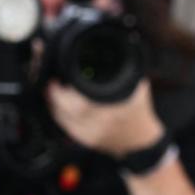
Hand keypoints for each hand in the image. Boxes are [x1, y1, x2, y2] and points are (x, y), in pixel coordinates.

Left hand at [46, 79, 164, 156]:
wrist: (142, 142)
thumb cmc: (140, 112)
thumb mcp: (138, 88)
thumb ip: (125, 72)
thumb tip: (115, 52)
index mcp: (112, 112)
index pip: (78, 105)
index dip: (61, 93)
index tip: (56, 80)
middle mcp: (100, 126)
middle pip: (65, 112)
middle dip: (54, 96)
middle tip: (51, 83)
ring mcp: (91, 136)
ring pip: (62, 120)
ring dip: (54, 105)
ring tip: (52, 92)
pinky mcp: (86, 142)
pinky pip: (66, 128)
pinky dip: (59, 115)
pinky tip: (58, 106)